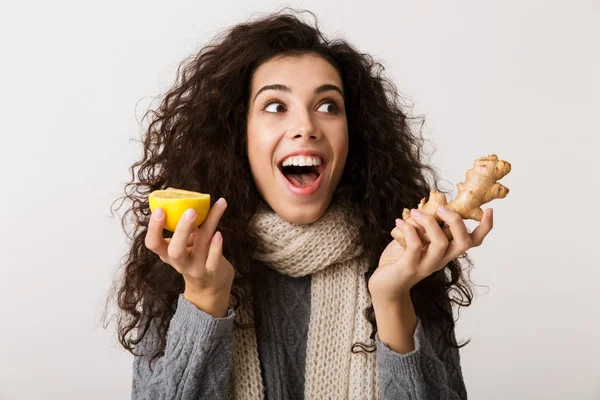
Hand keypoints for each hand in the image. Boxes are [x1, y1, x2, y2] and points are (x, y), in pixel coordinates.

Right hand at [145, 198, 233, 316]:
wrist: (210, 286)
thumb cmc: (195, 256)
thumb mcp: (184, 242)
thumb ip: (181, 223)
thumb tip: (174, 192)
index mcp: (167, 253)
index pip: (152, 244)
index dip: (154, 228)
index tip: (160, 210)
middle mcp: (180, 262)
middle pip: (175, 250)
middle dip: (181, 230)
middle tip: (190, 211)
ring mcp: (196, 268)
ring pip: (201, 246)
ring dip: (209, 224)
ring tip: (219, 205)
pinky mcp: (212, 272)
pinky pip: (213, 261)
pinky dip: (216, 248)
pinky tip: (219, 234)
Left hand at [369, 206, 493, 301]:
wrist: (385, 285)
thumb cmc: (401, 258)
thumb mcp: (418, 239)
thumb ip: (427, 226)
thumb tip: (433, 203)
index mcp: (446, 252)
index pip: (473, 242)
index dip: (485, 228)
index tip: (490, 211)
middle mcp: (441, 260)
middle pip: (463, 242)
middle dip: (456, 220)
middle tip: (441, 208)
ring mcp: (426, 265)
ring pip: (441, 243)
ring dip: (428, 222)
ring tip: (415, 213)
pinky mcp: (410, 268)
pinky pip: (416, 246)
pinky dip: (409, 230)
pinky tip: (400, 223)